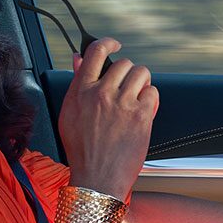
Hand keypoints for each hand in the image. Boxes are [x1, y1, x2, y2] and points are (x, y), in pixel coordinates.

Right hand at [56, 37, 157, 200]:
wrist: (97, 180)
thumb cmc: (82, 151)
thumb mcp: (69, 114)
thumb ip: (77, 83)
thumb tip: (80, 58)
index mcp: (81, 92)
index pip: (95, 53)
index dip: (108, 43)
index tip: (115, 44)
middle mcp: (100, 94)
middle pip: (124, 63)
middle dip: (129, 73)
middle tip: (128, 87)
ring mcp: (121, 104)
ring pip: (141, 73)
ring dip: (142, 83)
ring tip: (138, 97)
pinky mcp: (140, 116)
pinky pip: (153, 92)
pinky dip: (151, 99)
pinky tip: (143, 111)